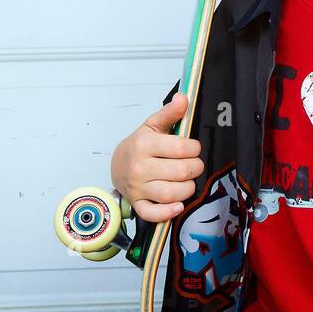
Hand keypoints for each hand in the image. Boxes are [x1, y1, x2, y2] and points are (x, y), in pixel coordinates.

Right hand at [109, 91, 203, 222]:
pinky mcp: (137, 204)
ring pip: (170, 194)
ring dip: (187, 189)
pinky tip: (178, 206)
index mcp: (144, 144)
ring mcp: (137, 187)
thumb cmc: (139, 146)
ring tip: (188, 181)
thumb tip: (183, 98)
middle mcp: (139, 167)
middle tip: (194, 165)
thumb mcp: (153, 126)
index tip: (193, 149)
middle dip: (195, 168)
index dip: (194, 148)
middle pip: (180, 172)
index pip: (180, 148)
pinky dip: (167, 212)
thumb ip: (170, 113)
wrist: (117, 165)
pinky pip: (153, 214)